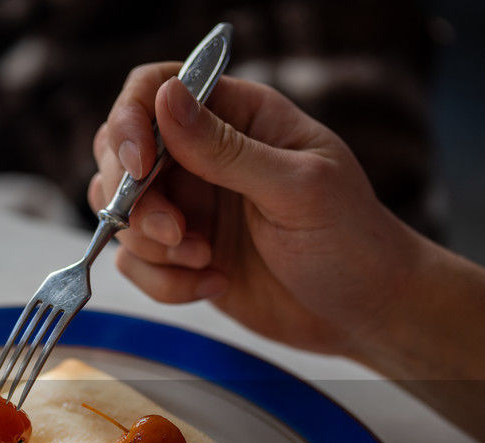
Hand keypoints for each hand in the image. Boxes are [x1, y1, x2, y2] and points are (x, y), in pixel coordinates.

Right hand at [88, 63, 425, 358]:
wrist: (363, 312)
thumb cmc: (351, 241)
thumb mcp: (296, 189)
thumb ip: (227, 149)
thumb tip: (166, 98)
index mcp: (239, 116)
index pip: (157, 88)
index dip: (132, 120)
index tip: (139, 167)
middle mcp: (205, 156)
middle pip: (122, 152)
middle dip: (133, 198)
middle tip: (174, 232)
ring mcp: (190, 206)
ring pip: (120, 212)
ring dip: (152, 246)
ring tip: (206, 260)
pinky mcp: (181, 255)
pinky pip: (135, 263)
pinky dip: (164, 283)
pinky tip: (215, 284)